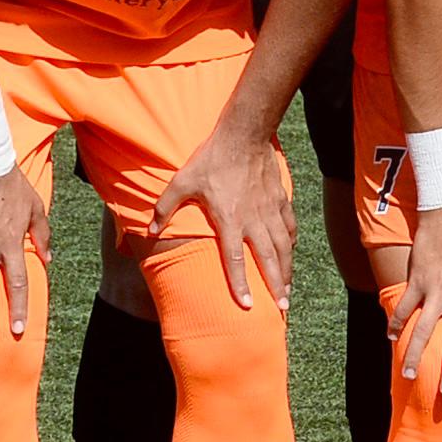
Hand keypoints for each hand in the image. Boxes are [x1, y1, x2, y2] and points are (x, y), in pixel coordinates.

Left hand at [151, 120, 293, 314]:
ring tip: (288, 290)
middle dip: (275, 286)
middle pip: (268, 260)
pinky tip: (291, 253)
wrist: (244, 134)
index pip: (235, 260)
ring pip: (283, 247)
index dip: (240, 284)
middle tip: (281, 308)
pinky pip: (289, 227)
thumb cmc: (211, 159)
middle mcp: (253, 220)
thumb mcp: (182, 181)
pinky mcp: (280, 199)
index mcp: (229, 219)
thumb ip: (165, 208)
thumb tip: (150, 230)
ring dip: (286, 270)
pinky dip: (291, 243)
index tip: (247, 306)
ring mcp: (270, 210)